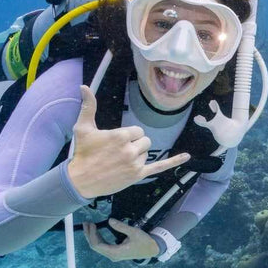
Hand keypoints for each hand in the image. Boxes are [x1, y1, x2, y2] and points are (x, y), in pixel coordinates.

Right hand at [67, 85, 188, 198]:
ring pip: (146, 153)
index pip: (137, 131)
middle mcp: (130, 149)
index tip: (116, 142)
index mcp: (121, 136)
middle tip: (118, 152)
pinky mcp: (138, 175)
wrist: (80, 180)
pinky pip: (160, 166)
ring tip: (120, 162)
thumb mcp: (83, 128)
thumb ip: (88, 106)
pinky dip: (174, 161)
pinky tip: (187, 156)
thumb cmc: (82, 153)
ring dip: (137, 156)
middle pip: (145, 141)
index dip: (128, 136)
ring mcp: (135, 163)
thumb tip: (84, 87)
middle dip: (134, 144)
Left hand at [83, 219, 160, 261]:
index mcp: (115, 252)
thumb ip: (121, 226)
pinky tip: (96, 231)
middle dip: (89, 235)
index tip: (91, 224)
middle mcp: (112, 255)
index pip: (97, 245)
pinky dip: (98, 238)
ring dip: (92, 236)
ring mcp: (113, 255)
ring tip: (89, 226)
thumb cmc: (144, 241)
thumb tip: (110, 220)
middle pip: (95, 246)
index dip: (91, 234)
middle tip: (86, 223)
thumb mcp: (133, 232)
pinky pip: (103, 246)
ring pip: (98, 247)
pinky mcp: (115, 253)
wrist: (152, 249)